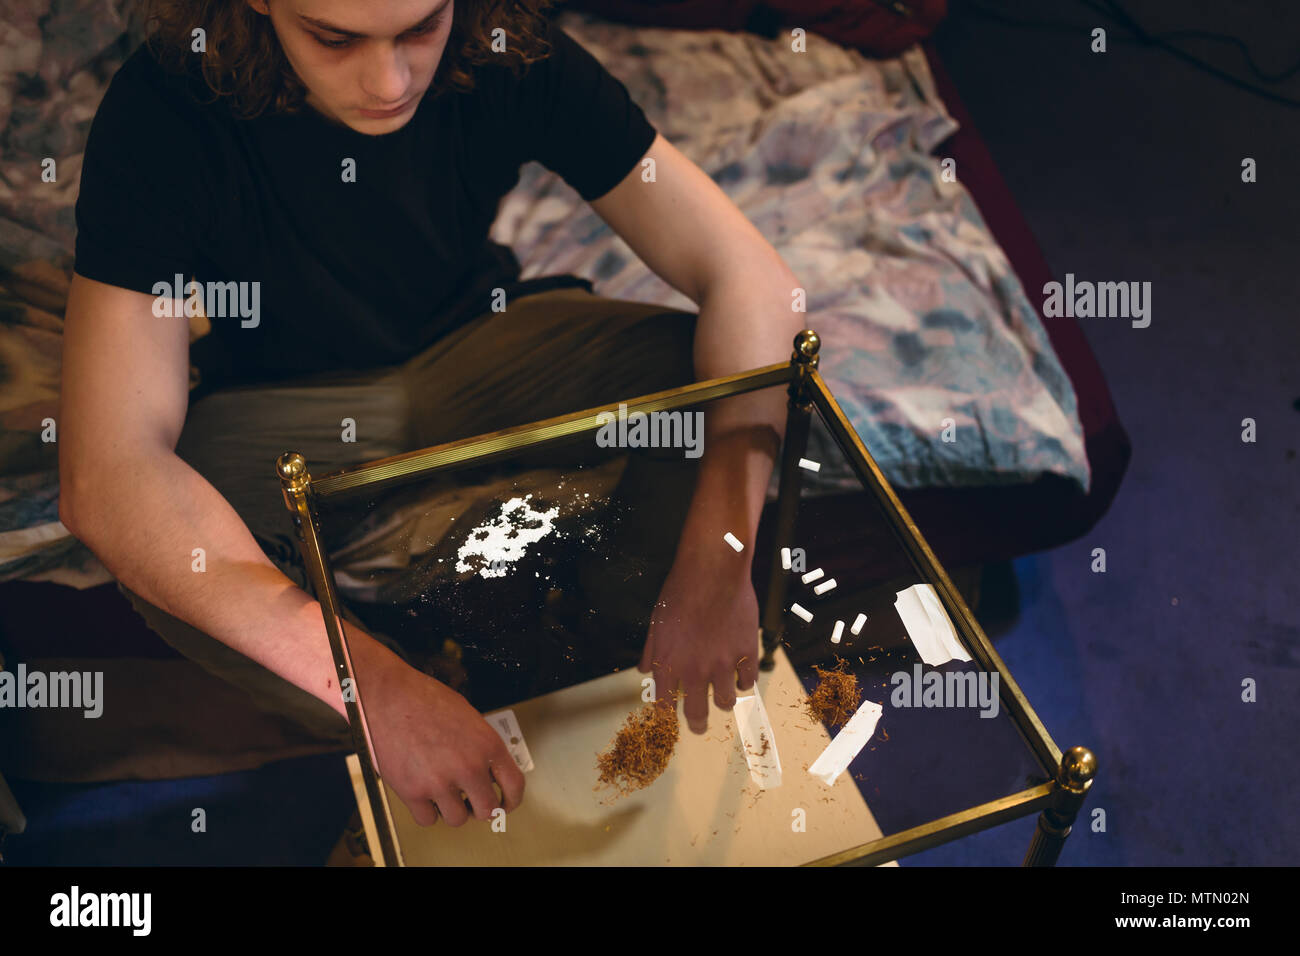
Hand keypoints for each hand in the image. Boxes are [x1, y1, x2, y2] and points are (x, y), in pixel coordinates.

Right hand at [361, 651, 525, 826]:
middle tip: (472, 801)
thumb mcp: (467, 716)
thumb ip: (481, 745)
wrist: (388, 696)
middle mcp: (468, 767)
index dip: (512, 801)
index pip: (514, 786)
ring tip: (444, 794)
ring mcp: (441, 782)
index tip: (506, 805)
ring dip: (452, 810)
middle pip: (488, 810)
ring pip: (458, 819)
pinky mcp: (413, 792)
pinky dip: (426, 812)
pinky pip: (427, 819)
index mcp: (487, 745)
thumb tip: (488, 768)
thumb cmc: (423, 698)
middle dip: (480, 808)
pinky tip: (425, 796)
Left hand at [639, 554, 759, 733]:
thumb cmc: (680, 591)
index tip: (671, 716)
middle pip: (697, 714)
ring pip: (725, 702)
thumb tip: (643, 670)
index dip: (667, 714)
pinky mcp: (746, 653)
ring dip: (723, 701)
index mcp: (668, 663)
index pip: (665, 705)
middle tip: (699, 728)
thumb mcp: (656, 621)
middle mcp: (694, 670)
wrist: (713, 570)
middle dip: (697, 725)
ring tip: (723, 696)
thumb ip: (650, 650)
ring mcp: (722, 663)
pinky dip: (744, 681)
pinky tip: (741, 674)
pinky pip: (749, 681)